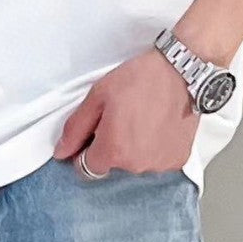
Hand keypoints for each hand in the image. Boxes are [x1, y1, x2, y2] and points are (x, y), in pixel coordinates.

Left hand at [51, 48, 200, 176]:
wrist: (181, 72)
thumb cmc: (140, 79)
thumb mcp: (98, 96)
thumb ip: (76, 128)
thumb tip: (61, 153)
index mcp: (113, 151)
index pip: (86, 169)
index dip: (85, 150)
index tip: (94, 132)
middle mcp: (136, 165)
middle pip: (112, 165)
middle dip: (111, 145)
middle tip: (121, 117)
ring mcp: (159, 165)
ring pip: (135, 163)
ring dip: (133, 148)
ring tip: (142, 119)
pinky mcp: (177, 160)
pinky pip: (156, 160)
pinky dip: (154, 147)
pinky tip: (157, 125)